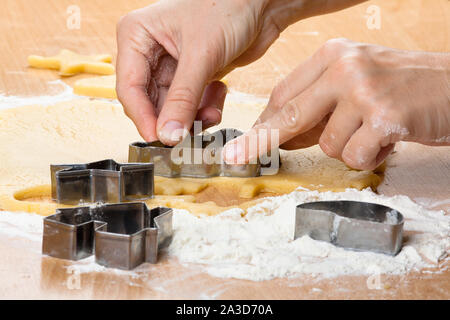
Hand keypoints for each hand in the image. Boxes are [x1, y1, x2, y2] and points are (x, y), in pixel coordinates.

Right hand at [116, 0, 289, 143]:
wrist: (262, 4)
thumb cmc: (228, 7)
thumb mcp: (201, 55)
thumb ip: (183, 98)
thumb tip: (167, 135)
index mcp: (137, 36)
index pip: (129, 88)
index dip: (143, 118)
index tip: (159, 139)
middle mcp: (149, 52)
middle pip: (149, 103)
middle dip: (173, 120)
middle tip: (191, 134)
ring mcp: (171, 66)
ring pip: (171, 109)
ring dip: (193, 117)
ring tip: (212, 113)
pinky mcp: (192, 76)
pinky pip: (190, 106)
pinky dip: (204, 110)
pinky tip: (219, 95)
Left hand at [223, 39, 449, 169]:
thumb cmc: (402, 87)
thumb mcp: (355, 83)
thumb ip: (319, 105)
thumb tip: (281, 136)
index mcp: (332, 55)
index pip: (283, 94)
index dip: (261, 124)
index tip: (243, 143)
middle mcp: (344, 67)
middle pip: (289, 115)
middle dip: (260, 142)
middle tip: (235, 159)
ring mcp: (363, 90)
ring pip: (327, 144)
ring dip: (348, 149)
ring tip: (373, 133)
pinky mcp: (385, 116)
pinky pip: (354, 156)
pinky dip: (368, 159)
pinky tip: (386, 142)